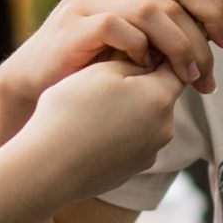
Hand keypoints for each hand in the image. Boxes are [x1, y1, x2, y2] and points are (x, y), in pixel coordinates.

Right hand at [0, 0, 222, 113]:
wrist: (39, 78)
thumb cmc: (93, 56)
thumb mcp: (134, 29)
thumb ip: (166, 18)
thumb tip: (220, 26)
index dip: (214, 10)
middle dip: (201, 38)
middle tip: (209, 73)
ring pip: (154, 14)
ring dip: (179, 49)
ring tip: (187, 77)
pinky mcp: (75, 19)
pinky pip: (122, 29)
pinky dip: (141, 51)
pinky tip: (143, 69)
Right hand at [13, 59, 185, 201]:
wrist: (47, 168)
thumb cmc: (71, 111)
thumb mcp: (102, 70)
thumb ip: (133, 60)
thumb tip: (150, 61)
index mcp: (160, 99)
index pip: (175, 68)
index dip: (156, 54)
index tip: (133, 50)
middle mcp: (164, 130)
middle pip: (160, 97)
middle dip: (140, 86)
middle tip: (105, 80)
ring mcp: (148, 155)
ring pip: (145, 122)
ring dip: (128, 112)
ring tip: (92, 110)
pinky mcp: (131, 173)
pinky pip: (130, 144)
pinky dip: (116, 136)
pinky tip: (88, 134)